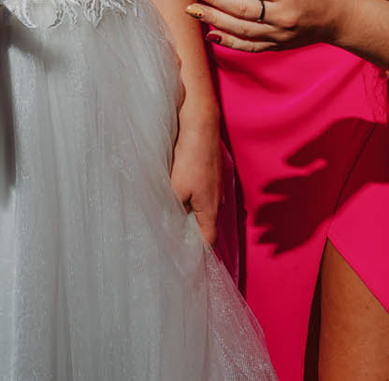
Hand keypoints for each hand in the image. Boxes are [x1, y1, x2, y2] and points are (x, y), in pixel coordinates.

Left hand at [170, 121, 224, 244]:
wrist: (200, 125)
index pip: (208, 240)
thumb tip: (170, 223)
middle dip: (195, 232)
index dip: (200, 253)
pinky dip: (195, 197)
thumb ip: (173, 209)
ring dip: (193, 212)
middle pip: (207, 224)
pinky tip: (182, 192)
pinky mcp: (213, 171)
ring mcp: (218, 184)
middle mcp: (218, 199)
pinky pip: (205, 192)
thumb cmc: (189, 158)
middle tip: (179, 240)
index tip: (191, 262)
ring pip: (205, 206)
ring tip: (177, 216)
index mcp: (211, 209)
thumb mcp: (175, 189)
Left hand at [182, 0, 350, 50]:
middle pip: (240, 8)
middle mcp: (282, 15)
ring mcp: (279, 34)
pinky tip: (210, 34)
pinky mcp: (276, 46)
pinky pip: (248, 47)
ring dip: (212, 19)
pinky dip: (227, 42)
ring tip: (191, 9)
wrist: (339, 17)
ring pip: (240, 29)